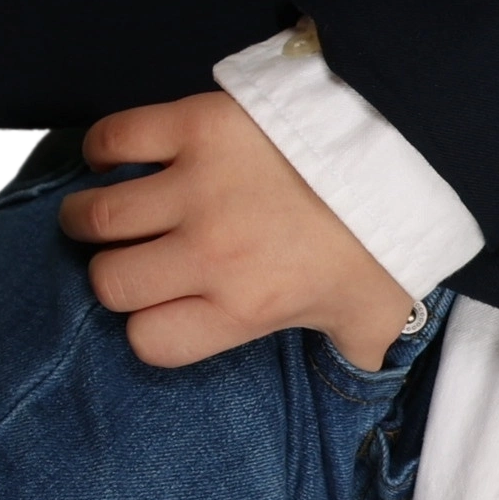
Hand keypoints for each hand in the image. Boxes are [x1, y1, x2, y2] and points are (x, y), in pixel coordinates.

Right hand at [62, 87, 417, 371]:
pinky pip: (114, 139)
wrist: (406, 152)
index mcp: (247, 308)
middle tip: (136, 258)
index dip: (151, 327)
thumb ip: (357, 354)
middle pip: (111, 283)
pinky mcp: (196, 125)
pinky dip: (104, 150)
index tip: (163, 307)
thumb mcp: (376, 318)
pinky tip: (118, 160)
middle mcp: (213, 254)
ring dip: (92, 218)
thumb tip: (358, 374)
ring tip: (108, 215)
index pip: (149, 341)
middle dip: (117, 275)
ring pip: (98, 216)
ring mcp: (200, 187)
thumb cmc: (385, 242)